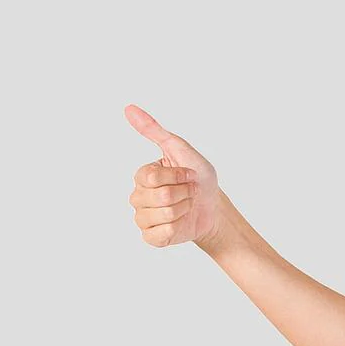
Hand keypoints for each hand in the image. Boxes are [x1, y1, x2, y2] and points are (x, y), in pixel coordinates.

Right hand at [125, 103, 221, 247]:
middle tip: (189, 192)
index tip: (188, 174)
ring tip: (186, 206)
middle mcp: (138, 197)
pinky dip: (178, 228)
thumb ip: (155, 131)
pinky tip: (180, 222)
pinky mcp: (151, 237)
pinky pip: (161, 234)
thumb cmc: (199, 178)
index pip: (152, 177)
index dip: (177, 176)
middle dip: (184, 193)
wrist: (214, 207)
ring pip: (162, 216)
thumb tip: (129, 108)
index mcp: (142, 176)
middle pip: (159, 196)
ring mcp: (143, 218)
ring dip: (183, 209)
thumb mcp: (181, 150)